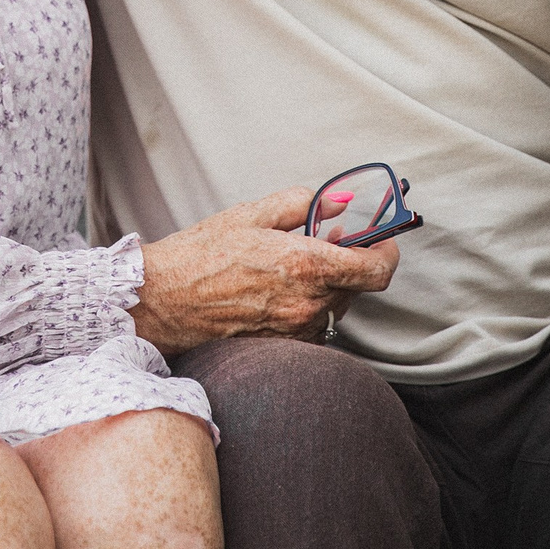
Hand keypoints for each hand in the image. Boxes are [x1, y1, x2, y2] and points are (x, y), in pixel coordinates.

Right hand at [129, 187, 401, 354]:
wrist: (163, 301)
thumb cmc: (201, 254)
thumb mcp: (253, 213)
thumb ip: (304, 203)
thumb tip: (339, 202)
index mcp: (306, 265)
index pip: (377, 270)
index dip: (386, 252)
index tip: (380, 239)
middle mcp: (308, 304)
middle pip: (356, 287)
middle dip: (346, 263)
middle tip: (318, 243)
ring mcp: (295, 330)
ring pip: (334, 307)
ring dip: (324, 286)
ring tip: (285, 269)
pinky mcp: (281, 347)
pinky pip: (311, 325)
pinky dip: (304, 306)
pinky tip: (272, 292)